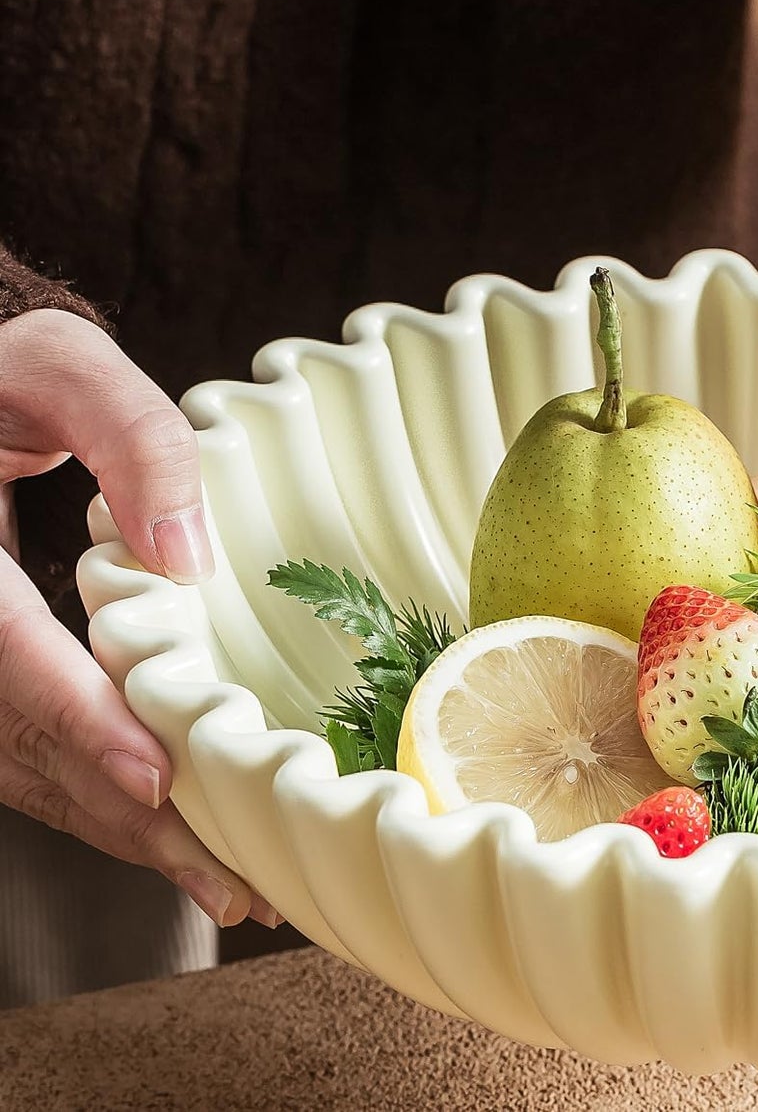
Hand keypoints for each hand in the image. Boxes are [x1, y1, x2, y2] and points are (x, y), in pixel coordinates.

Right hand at [0, 309, 276, 926]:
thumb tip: (187, 559)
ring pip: (25, 772)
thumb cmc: (0, 376)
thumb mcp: (57, 368)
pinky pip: (26, 756)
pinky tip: (172, 831)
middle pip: (23, 745)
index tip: (157, 781)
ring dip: (123, 832)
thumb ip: (126, 436)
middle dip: (130, 818)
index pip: (7, 656)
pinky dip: (98, 799)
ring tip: (231, 884)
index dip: (79, 722)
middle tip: (239, 879)